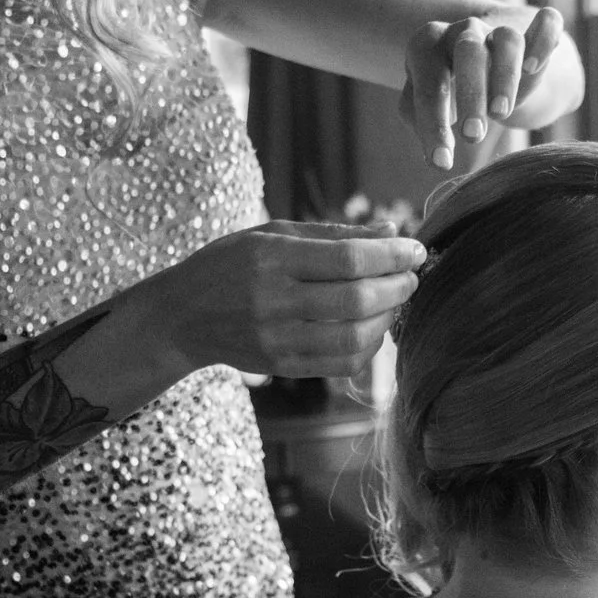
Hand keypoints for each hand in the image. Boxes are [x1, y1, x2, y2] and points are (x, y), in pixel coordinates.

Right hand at [153, 220, 424, 378]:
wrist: (182, 315)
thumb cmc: (230, 264)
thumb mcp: (272, 233)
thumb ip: (332, 234)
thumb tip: (391, 230)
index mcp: (272, 259)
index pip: (348, 259)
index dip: (392, 255)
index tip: (416, 249)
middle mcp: (273, 301)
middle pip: (357, 300)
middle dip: (398, 287)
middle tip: (412, 276)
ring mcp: (277, 340)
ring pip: (355, 337)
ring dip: (388, 318)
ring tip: (394, 300)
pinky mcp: (282, 366)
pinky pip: (342, 363)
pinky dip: (369, 346)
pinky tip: (372, 328)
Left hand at [399, 6, 565, 169]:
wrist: (492, 63)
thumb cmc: (452, 90)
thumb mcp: (430, 104)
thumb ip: (421, 120)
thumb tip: (433, 150)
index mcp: (429, 48)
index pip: (429, 84)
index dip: (432, 125)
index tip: (441, 163)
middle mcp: (464, 32)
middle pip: (468, 52)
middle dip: (471, 93)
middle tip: (472, 136)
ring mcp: (501, 29)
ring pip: (507, 40)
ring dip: (506, 76)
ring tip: (501, 114)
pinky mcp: (535, 30)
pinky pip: (546, 22)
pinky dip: (544, 39)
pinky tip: (535, 67)